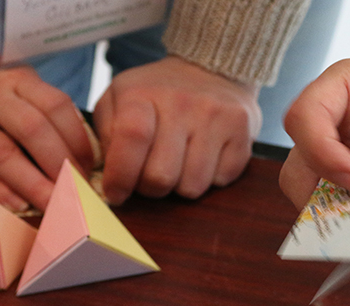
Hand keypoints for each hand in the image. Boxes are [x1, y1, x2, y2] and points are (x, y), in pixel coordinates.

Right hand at [0, 49, 92, 210]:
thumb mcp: (15, 83)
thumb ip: (44, 109)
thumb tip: (84, 151)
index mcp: (16, 79)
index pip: (56, 106)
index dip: (78, 139)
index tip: (90, 165)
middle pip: (33, 131)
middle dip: (59, 165)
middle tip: (76, 191)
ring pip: (3, 154)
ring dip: (32, 184)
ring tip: (53, 204)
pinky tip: (18, 206)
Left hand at [93, 55, 261, 202]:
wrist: (210, 68)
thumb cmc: (157, 93)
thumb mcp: (119, 98)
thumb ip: (107, 133)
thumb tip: (107, 176)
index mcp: (143, 94)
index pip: (131, 139)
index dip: (120, 177)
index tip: (116, 194)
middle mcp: (183, 103)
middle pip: (161, 176)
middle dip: (150, 189)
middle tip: (150, 178)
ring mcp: (216, 117)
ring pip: (192, 186)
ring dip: (180, 186)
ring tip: (178, 166)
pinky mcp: (242, 132)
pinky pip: (221, 181)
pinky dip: (209, 179)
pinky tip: (204, 158)